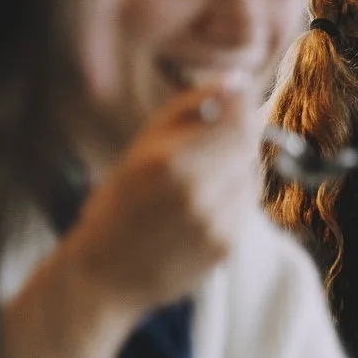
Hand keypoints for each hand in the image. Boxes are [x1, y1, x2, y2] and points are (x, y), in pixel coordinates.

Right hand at [62, 81, 259, 320]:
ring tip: (202, 175)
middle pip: (248, 146)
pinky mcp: (227, 245)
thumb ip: (187, 111)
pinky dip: (234, 195)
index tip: (237, 94)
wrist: (106, 276)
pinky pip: (247, 206)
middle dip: (240, 133)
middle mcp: (195, 193)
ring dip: (237, 166)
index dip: (242, 105)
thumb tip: (236, 81)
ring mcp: (215, 222)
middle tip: (219, 134)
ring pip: (251, 175)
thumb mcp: (139, 150)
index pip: (235, 121)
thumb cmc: (117, 206)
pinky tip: (205, 202)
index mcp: (167, 163)